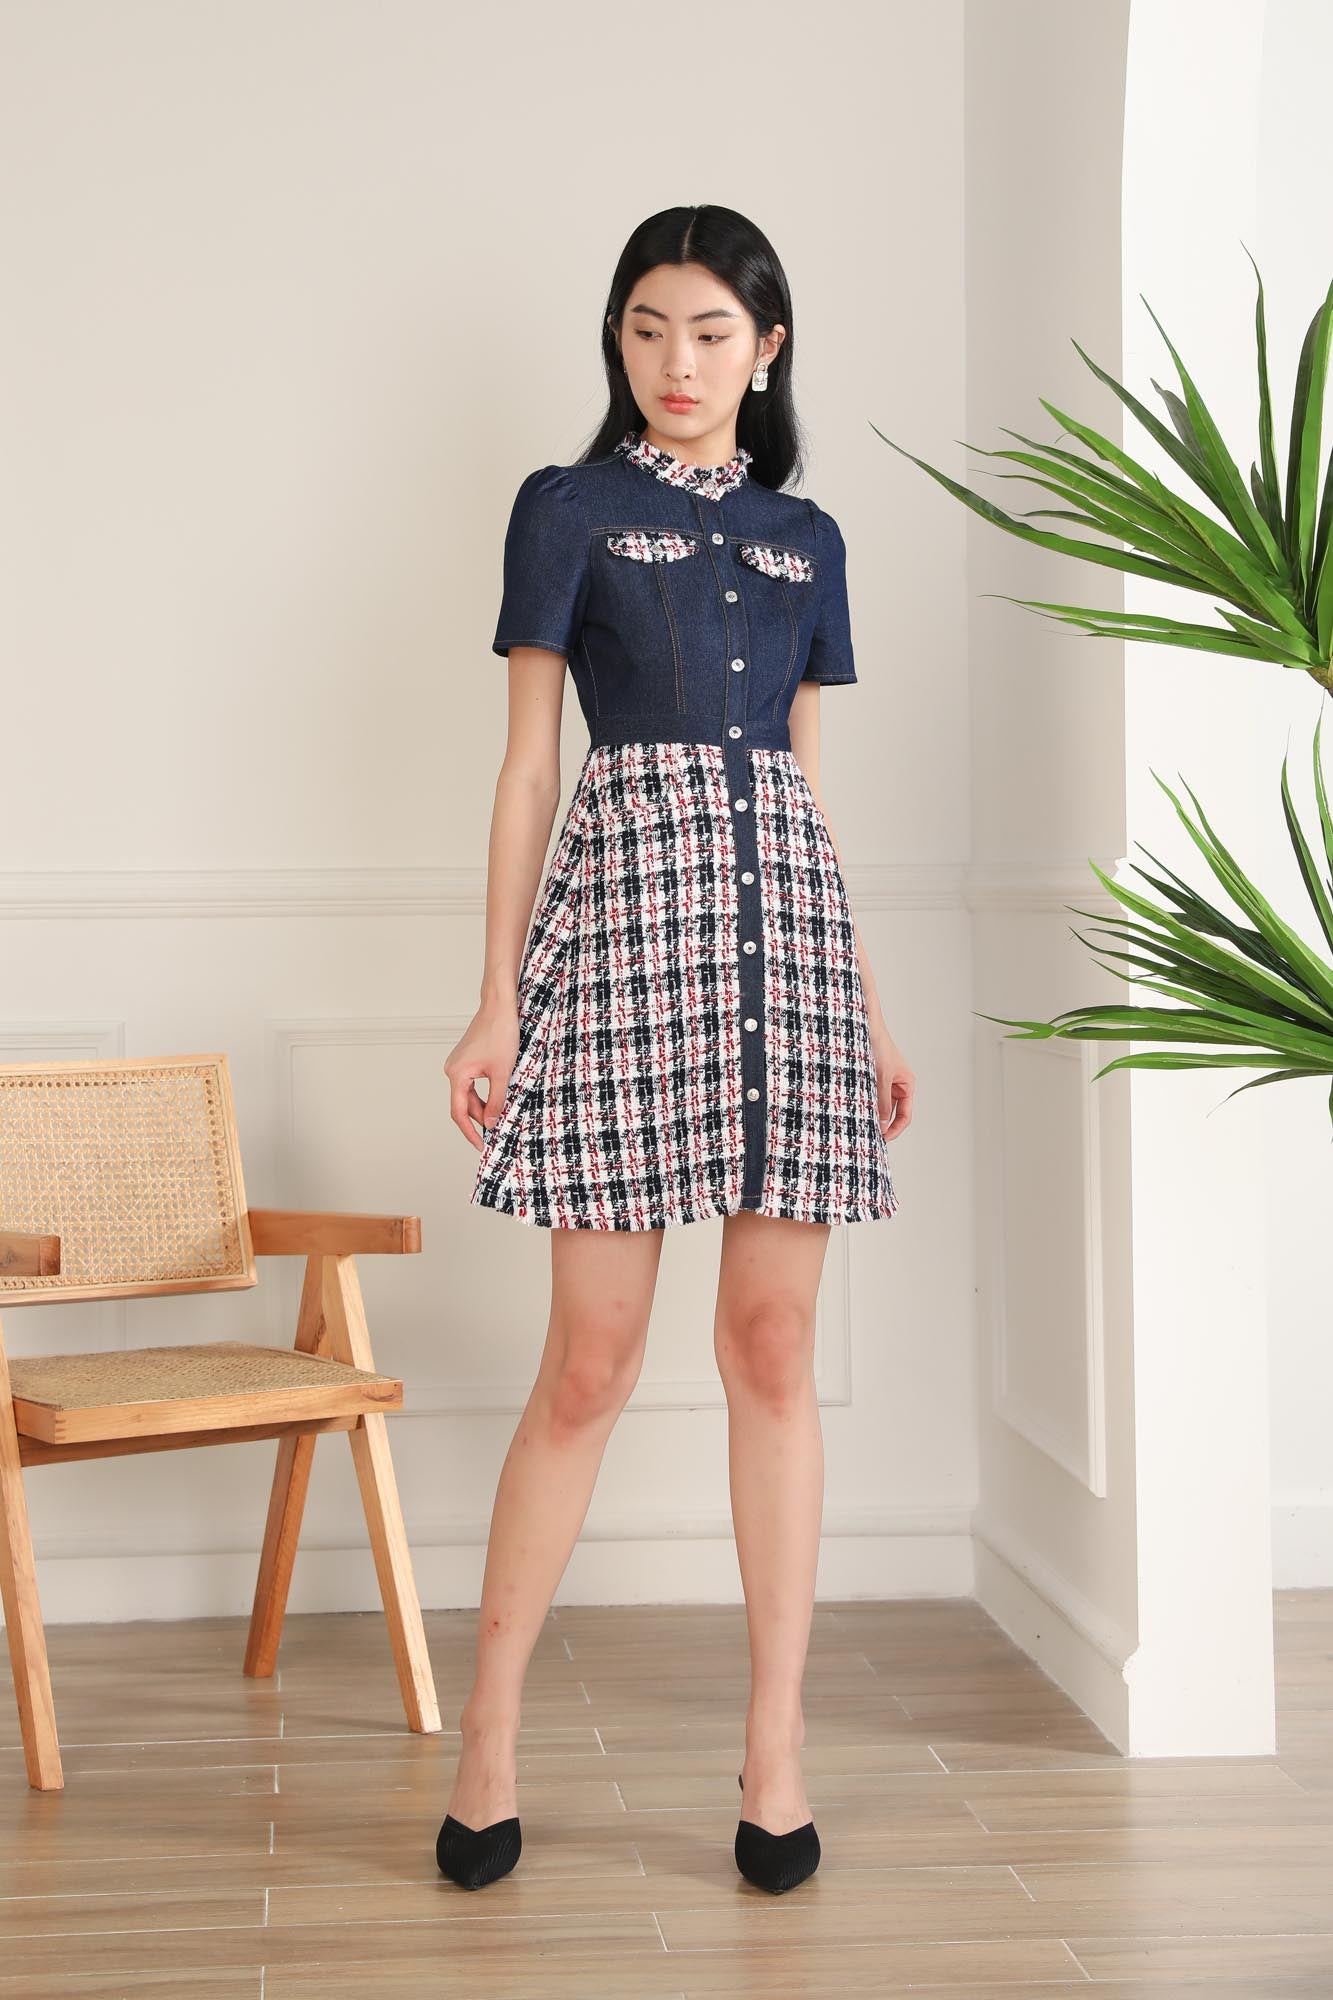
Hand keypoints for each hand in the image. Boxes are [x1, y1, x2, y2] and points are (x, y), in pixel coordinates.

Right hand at [444, 1007, 519, 1151]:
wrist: (500, 1006)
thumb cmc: (501, 1034)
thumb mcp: (502, 1073)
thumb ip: (496, 1101)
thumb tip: (489, 1124)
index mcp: (457, 1075)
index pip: (459, 1112)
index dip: (469, 1132)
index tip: (481, 1146)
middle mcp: (452, 1070)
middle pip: (464, 1104)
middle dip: (479, 1120)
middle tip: (496, 1133)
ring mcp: (458, 1064)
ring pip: (469, 1094)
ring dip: (483, 1107)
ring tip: (499, 1117)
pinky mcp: (466, 1059)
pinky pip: (472, 1084)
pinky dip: (483, 1094)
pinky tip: (496, 1100)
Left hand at [871, 1024, 913, 1138]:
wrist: (863, 1026)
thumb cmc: (877, 1046)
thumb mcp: (881, 1077)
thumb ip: (882, 1102)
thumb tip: (882, 1125)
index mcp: (906, 1084)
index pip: (905, 1115)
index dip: (895, 1129)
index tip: (882, 1138)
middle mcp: (897, 1085)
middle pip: (892, 1113)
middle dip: (882, 1123)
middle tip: (868, 1135)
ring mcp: (884, 1082)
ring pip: (879, 1105)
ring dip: (871, 1113)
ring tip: (860, 1121)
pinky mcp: (871, 1078)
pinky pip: (869, 1096)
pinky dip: (864, 1103)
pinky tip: (855, 1108)